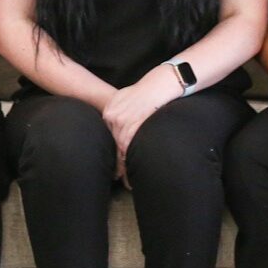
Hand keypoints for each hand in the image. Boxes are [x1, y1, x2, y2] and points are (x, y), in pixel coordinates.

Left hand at [103, 67, 178, 183]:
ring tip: (126, 182)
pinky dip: (128, 165)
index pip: (108, 137)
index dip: (111, 152)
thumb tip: (114, 121)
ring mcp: (122, 124)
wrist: (159, 86)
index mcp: (109, 111)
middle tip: (117, 178)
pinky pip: (127, 151)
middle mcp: (112, 118)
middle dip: (115, 163)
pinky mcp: (133, 130)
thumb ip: (117, 109)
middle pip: (112, 145)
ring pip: (119, 151)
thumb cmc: (145, 91)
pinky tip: (130, 176)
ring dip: (122, 168)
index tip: (114, 165)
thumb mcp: (124, 96)